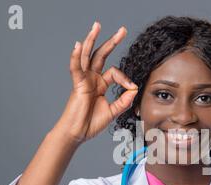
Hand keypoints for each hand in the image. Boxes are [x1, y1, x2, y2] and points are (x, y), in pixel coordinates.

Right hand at [52, 21, 137, 143]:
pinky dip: (76, 56)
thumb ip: (123, 101)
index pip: (115, 72)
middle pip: (101, 55)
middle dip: (112, 42)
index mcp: (100, 84)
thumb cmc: (90, 123)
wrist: (77, 133)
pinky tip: (78, 45)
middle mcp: (92, 79)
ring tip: (97, 26)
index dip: (126, 79)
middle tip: (122, 30)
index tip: (132, 89)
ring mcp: (84, 80)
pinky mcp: (77, 85)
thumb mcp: (113, 111)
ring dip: (92, 39)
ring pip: (88, 55)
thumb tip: (134, 89)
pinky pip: (76, 68)